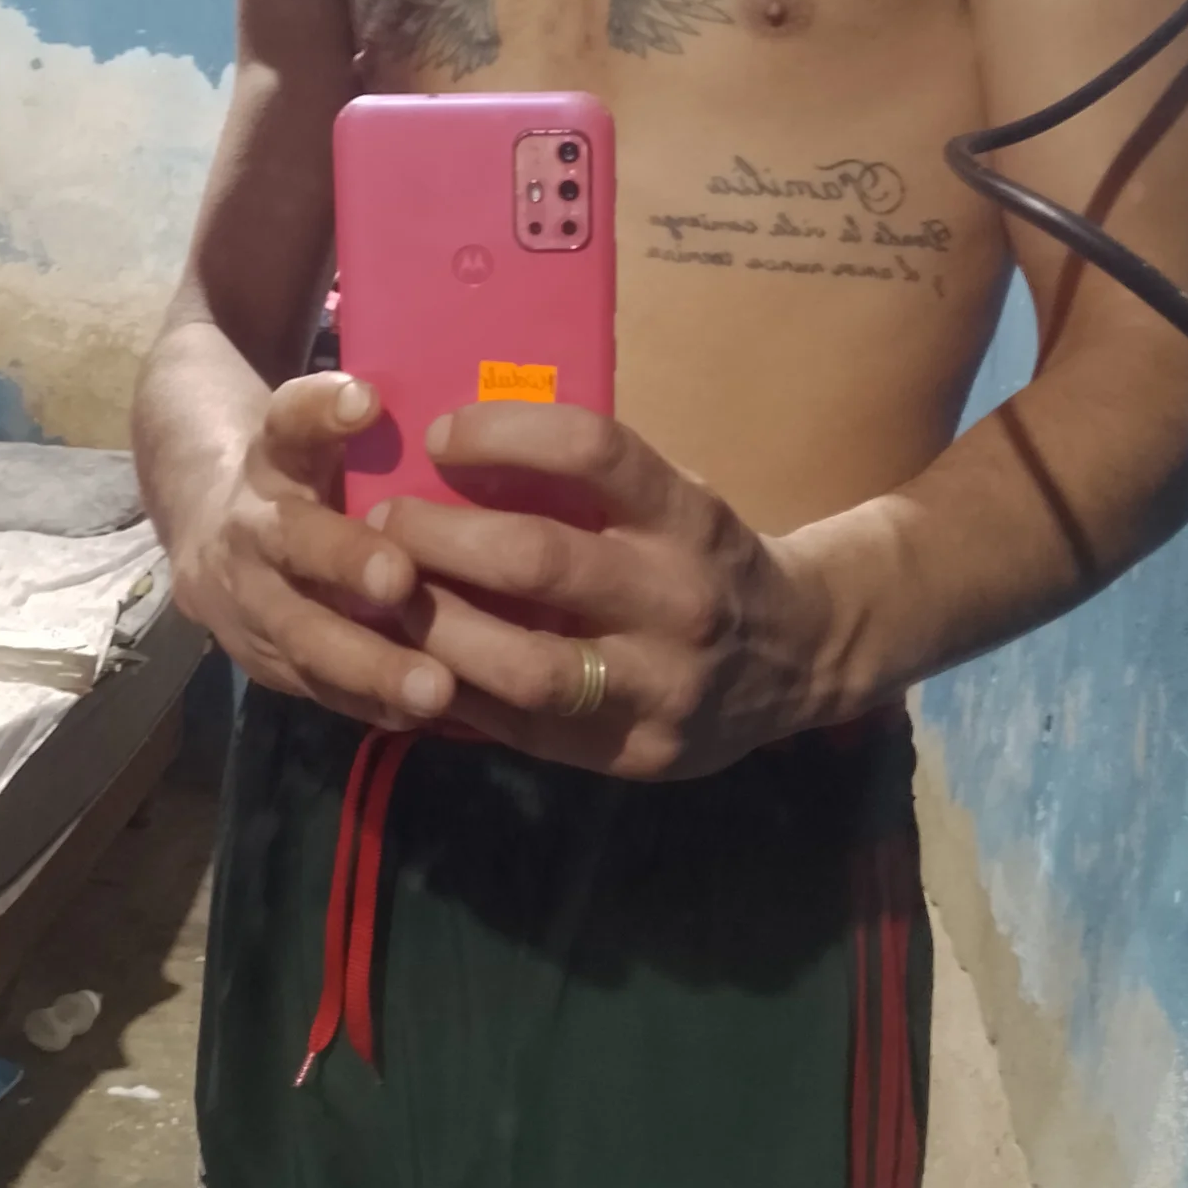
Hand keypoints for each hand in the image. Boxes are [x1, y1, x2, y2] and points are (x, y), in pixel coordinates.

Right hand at [173, 372, 455, 732]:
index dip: (321, 409)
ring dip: (366, 664)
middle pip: (290, 538)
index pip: (288, 420)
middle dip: (343, 561)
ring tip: (433, 689)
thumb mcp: (321, 434)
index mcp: (271, 456)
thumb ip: (362, 423)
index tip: (366, 400)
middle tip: (401, 578)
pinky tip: (417, 716)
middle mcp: (250, 524)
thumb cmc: (305, 473)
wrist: (209, 527)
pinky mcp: (256, 656)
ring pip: (299, 633)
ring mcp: (244, 599)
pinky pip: (310, 685)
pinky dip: (364, 702)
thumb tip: (449, 401)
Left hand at [366, 404, 833, 777]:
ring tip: (387, 603)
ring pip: (527, 666)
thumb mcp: (675, 501)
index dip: (504, 435)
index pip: (593, 452)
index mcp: (687, 518)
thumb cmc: (705, 560)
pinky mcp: (639, 752)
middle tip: (384, 523)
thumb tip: (453, 449)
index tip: (440, 436)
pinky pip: (527, 728)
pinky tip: (414, 666)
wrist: (803, 657)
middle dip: (442, 539)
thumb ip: (592, 486)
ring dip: (438, 630)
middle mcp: (679, 598)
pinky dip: (459, 695)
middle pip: (540, 560)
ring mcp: (663, 685)